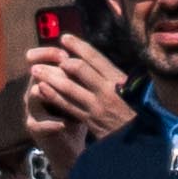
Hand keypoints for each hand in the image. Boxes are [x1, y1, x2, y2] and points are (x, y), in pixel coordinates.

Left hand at [23, 26, 129, 144]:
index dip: (79, 46)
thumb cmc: (139, 110)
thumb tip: (95, 59)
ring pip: (69, 88)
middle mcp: (107, 91)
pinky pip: (67, 106)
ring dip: (50, 77)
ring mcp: (96, 107)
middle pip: (80, 70)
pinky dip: (53, 96)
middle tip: (47, 54)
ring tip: (36, 70)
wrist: (141, 140)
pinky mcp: (89, 120)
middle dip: (61, 60)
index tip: (65, 38)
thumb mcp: (135, 89)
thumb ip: (115, 75)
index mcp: (119, 80)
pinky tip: (41, 88)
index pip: (96, 58)